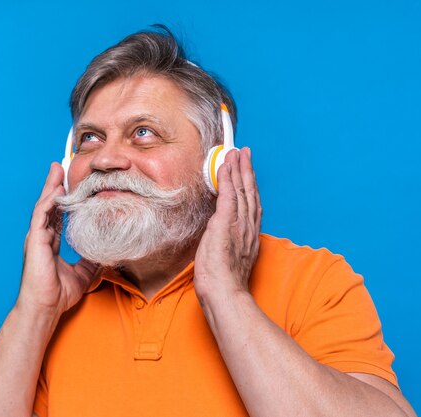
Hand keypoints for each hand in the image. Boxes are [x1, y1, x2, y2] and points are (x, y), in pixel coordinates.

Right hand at [16, 162, 98, 316]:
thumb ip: (91, 261)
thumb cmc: (58, 294)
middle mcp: (41, 237)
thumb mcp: (83, 274)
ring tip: (57, 169)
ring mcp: (36, 237)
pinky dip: (49, 201)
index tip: (70, 184)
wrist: (45, 308)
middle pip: (49, 204)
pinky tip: (57, 190)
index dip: (63, 199)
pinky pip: (41, 215)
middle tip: (61, 165)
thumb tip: (105, 253)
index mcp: (49, 243)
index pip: (57, 214)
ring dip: (50, 186)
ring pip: (43, 205)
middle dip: (55, 184)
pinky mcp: (34, 240)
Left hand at [194, 148, 261, 299]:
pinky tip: (226, 166)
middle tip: (245, 154)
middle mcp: (248, 227)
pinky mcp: (226, 223)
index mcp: (249, 236)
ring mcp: (238, 224)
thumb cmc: (223, 283)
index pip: (250, 205)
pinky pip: (228, 194)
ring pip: (240, 190)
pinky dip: (227, 178)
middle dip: (246, 171)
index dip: (249, 186)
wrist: (225, 292)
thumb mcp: (228, 258)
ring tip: (237, 153)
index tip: (247, 172)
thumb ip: (227, 241)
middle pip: (249, 192)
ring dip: (238, 169)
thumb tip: (220, 232)